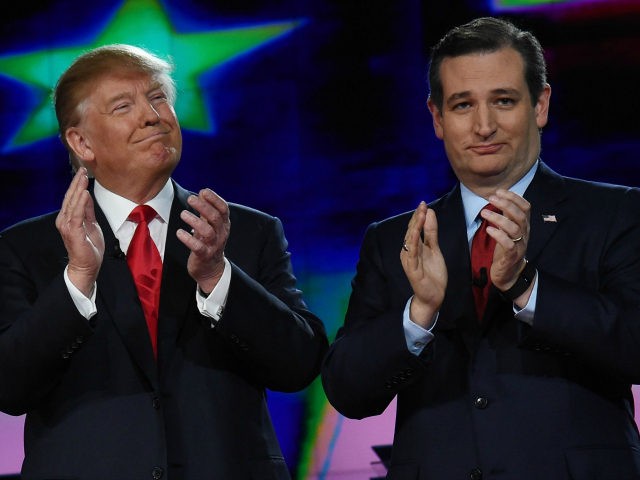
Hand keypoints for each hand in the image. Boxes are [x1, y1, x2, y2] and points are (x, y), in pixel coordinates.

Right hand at [55, 167, 104, 296]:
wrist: (87, 266)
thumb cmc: (90, 247)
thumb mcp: (91, 224)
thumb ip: (88, 211)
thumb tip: (87, 195)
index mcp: (68, 218)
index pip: (72, 198)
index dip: (76, 184)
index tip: (82, 171)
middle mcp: (64, 220)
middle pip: (70, 198)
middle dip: (76, 183)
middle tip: (82, 168)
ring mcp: (67, 226)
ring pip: (73, 203)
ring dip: (78, 189)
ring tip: (82, 177)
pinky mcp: (73, 232)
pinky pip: (77, 215)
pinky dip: (81, 203)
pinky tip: (84, 193)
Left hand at [176, 188, 229, 292]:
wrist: (211, 269)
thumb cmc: (209, 243)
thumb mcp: (210, 226)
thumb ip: (206, 210)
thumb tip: (202, 192)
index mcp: (224, 225)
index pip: (224, 209)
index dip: (215, 199)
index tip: (203, 191)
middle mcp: (221, 234)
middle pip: (215, 218)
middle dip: (203, 206)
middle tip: (190, 199)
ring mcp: (213, 246)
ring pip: (208, 232)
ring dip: (195, 221)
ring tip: (183, 214)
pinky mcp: (204, 256)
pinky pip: (198, 247)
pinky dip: (188, 239)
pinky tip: (179, 232)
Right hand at [400, 201, 446, 328]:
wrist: (434, 296)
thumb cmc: (433, 274)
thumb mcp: (434, 249)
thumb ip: (431, 232)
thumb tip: (430, 213)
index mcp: (413, 247)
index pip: (414, 228)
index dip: (418, 216)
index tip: (423, 204)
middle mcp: (408, 252)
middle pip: (411, 232)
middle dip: (417, 218)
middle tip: (422, 205)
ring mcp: (409, 260)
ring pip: (410, 240)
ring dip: (415, 227)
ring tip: (420, 215)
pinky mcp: (412, 269)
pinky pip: (412, 254)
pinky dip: (413, 242)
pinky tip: (416, 233)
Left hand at [482, 189, 530, 296]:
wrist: (509, 274)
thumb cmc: (505, 249)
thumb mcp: (507, 230)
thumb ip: (505, 216)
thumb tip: (498, 197)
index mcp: (524, 226)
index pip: (526, 207)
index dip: (514, 197)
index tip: (499, 191)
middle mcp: (525, 234)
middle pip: (520, 215)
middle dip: (506, 204)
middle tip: (491, 198)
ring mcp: (520, 245)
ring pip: (514, 228)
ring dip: (499, 218)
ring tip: (484, 212)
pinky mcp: (512, 256)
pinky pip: (508, 244)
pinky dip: (499, 235)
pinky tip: (489, 229)